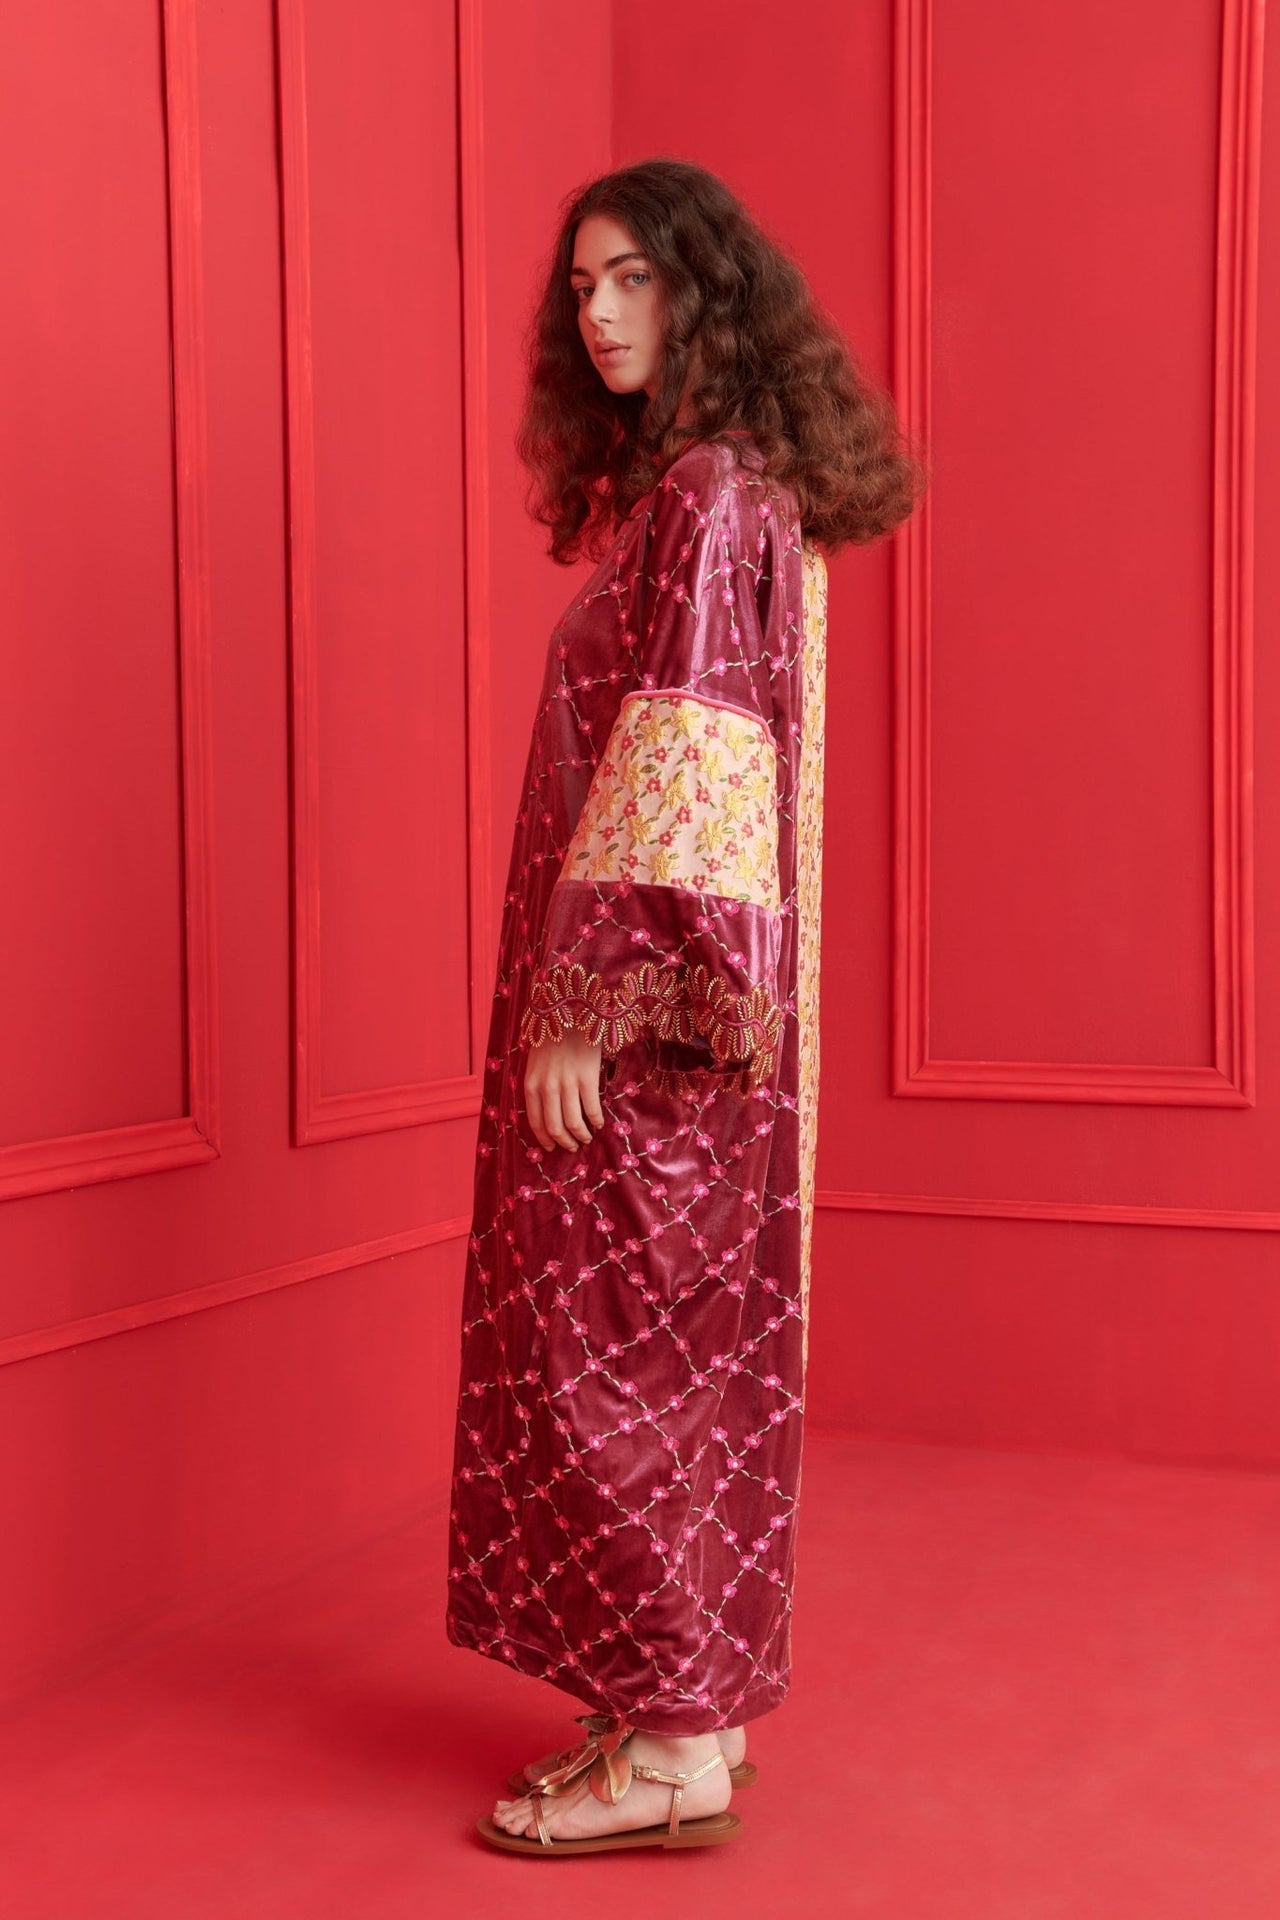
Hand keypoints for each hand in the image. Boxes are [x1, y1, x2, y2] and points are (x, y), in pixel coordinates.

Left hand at [524, 1033, 605, 1150]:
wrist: (571, 1014)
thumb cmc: (553, 1039)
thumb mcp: (535, 1064)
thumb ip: (538, 1086)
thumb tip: (548, 1112)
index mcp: (531, 1084)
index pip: (535, 1121)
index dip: (545, 1139)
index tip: (552, 1147)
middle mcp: (547, 1087)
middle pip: (555, 1127)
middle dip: (564, 1142)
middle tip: (572, 1146)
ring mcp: (567, 1083)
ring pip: (573, 1123)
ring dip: (581, 1135)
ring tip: (586, 1138)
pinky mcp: (587, 1078)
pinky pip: (592, 1108)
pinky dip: (596, 1121)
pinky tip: (598, 1123)